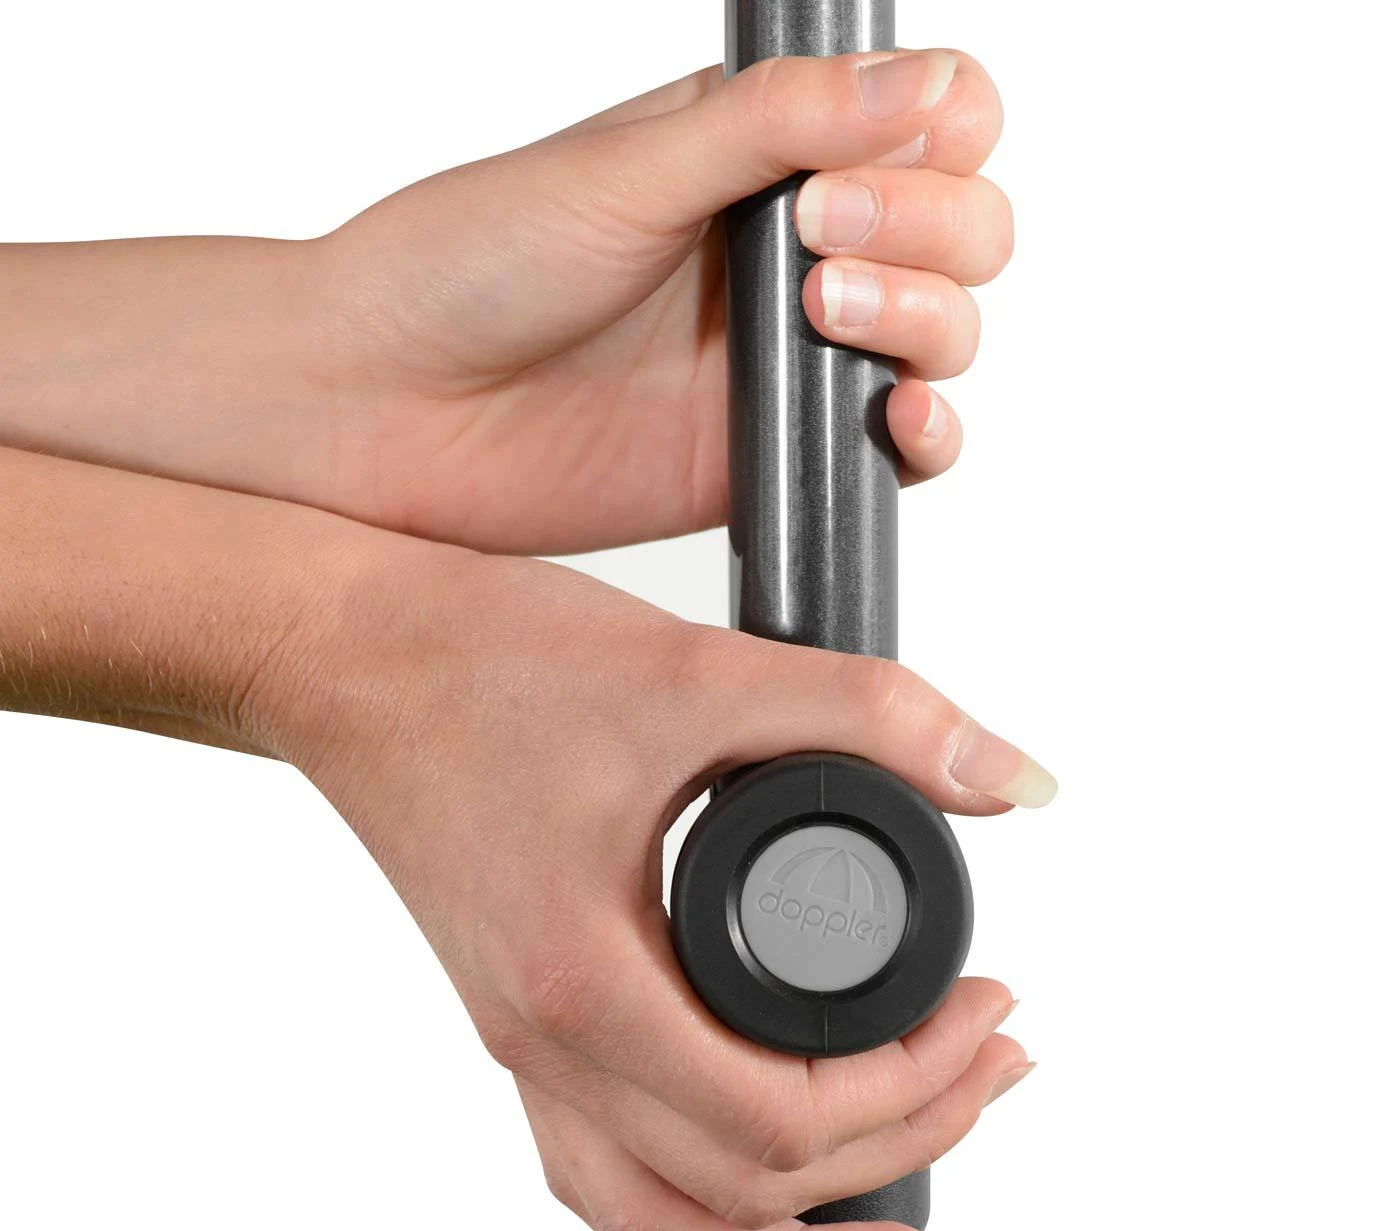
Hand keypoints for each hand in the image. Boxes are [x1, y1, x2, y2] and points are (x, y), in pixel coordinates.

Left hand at [0, 49, 1009, 555]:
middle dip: (927, 228)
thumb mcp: (626, 169)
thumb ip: (779, 125)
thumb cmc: (466, 268)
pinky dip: (927, 431)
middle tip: (818, 238)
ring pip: (944, 333)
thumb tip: (924, 83)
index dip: (938, 137)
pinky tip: (895, 414)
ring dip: (924, 318)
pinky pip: (898, 447)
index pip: (926, 123)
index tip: (862, 164)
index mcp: (757, 157)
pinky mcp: (771, 456)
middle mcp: (787, 257)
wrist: (384, 409)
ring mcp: (785, 363)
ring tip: (824, 314)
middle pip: (960, 229)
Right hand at [259, 539, 1049, 1230]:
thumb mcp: (696, 673)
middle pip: (742, 1195)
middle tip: (993, 1073)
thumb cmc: (480, 662)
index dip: (919, 1088)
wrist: (342, 656)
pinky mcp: (516, 1023)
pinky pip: (596, 1183)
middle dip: (900, 1153)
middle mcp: (546, 1044)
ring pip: (664, 1223)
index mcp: (586, 980)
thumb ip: (867, 715)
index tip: (986, 1006)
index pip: (780, 1125)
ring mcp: (522, 1048)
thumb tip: (1014, 779)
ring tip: (902, 1225)